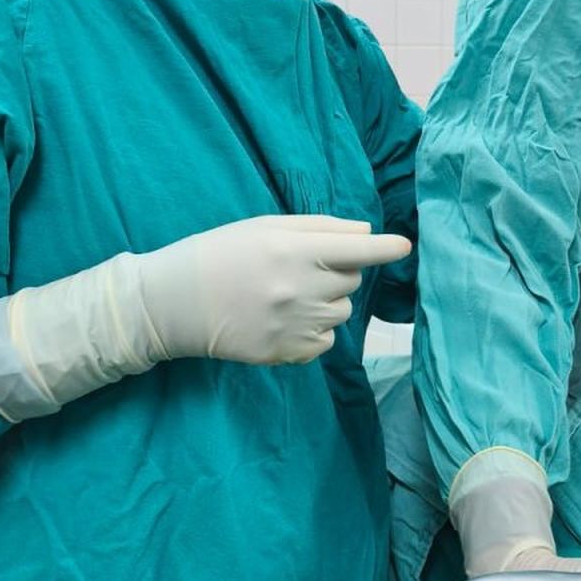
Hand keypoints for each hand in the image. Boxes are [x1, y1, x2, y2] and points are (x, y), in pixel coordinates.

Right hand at [137, 214, 411, 363]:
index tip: (405, 246)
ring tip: (285, 295)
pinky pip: (326, 342)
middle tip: (300, 268)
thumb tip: (367, 234)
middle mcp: (299, 289)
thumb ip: (320, 228)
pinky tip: (282, 320)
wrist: (174, 303)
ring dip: (325, 302)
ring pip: (341, 311)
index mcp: (293, 251)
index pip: (357, 251)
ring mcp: (295, 324)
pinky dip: (314, 332)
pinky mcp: (288, 353)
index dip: (386, 248)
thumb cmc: (221, 254)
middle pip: (352, 279)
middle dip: (337, 271)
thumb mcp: (265, 227)